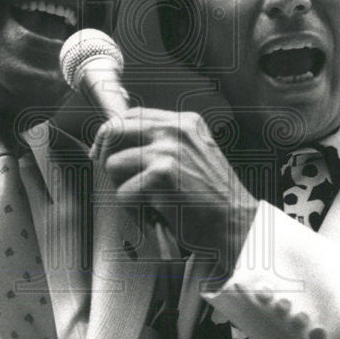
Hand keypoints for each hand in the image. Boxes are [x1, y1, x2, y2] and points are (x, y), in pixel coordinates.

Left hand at [91, 108, 258, 278]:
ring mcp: (168, 151)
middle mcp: (176, 130)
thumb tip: (116, 144)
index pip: (131, 115)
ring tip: (147, 202)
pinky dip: (134, 210)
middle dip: (105, 157)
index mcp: (185, 122)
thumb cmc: (213, 198)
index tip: (104, 152)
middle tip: (117, 179)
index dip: (112, 134)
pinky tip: (155, 213)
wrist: (235, 223)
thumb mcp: (194, 155)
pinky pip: (122, 193)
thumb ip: (163, 143)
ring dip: (123, 189)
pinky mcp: (161, 175)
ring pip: (112, 165)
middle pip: (113, 131)